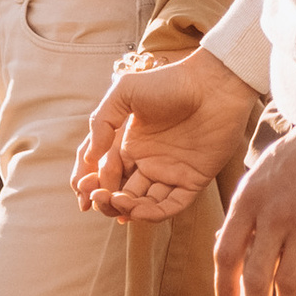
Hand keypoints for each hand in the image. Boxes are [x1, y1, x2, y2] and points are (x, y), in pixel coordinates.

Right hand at [75, 50, 261, 220]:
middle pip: (122, 193)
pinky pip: (171, 205)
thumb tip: (90, 157)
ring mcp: (171, 172)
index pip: (107, 174)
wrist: (212, 83)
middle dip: (106, 200)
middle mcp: (149, 162)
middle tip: (98, 198)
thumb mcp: (125, 92)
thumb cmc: (169, 82)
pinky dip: (153, 213)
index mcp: (131, 144)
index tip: (83, 188)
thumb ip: (102, 121)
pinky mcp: (193, 180)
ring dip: (127, 208)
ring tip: (117, 201)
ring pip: (144, 204)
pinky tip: (137, 209)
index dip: (93, 183)